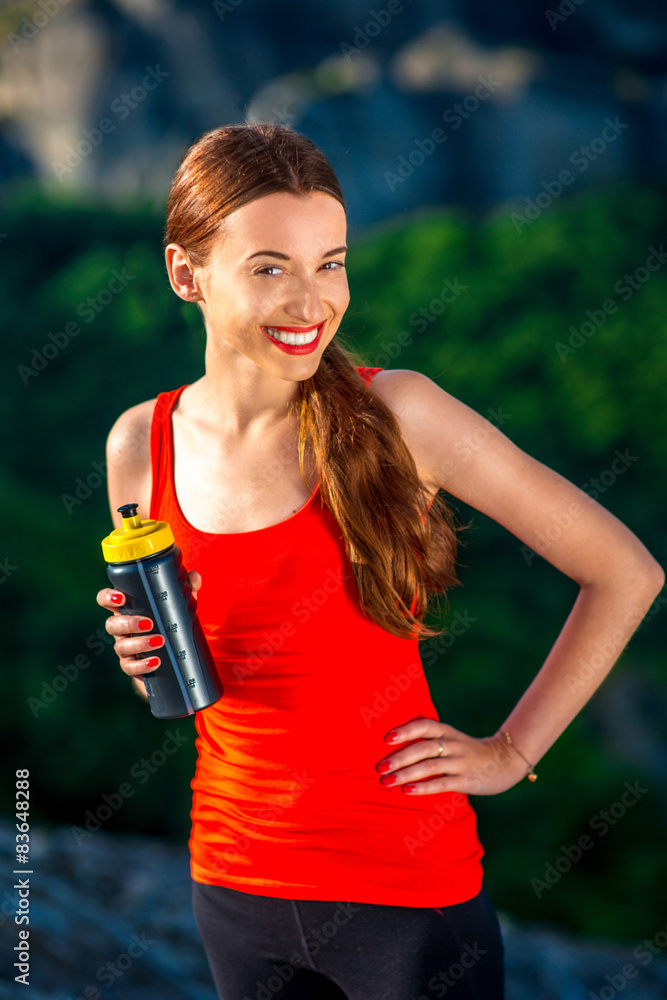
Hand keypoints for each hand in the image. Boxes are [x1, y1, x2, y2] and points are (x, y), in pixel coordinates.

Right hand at [96, 571, 201, 691]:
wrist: (174, 655)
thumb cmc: (170, 620)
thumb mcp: (179, 603)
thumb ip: (186, 587)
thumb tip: (193, 576)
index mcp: (127, 609)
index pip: (106, 600)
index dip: (107, 597)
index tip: (121, 597)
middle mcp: (121, 628)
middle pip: (111, 624)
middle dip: (128, 623)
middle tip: (150, 623)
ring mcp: (124, 648)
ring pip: (121, 646)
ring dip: (139, 643)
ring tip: (160, 641)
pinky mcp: (132, 666)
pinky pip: (130, 667)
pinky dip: (142, 665)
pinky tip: (156, 661)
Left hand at [374, 717, 530, 795]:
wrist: (506, 760)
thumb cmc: (470, 752)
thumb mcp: (453, 740)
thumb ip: (431, 741)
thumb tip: (397, 747)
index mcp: (448, 732)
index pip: (424, 725)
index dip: (405, 730)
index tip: (386, 738)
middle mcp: (453, 744)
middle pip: (423, 747)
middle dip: (399, 757)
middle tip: (379, 766)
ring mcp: (461, 762)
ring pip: (430, 765)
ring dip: (406, 773)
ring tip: (387, 781)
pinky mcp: (467, 780)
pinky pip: (442, 783)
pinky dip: (423, 787)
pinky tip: (407, 791)